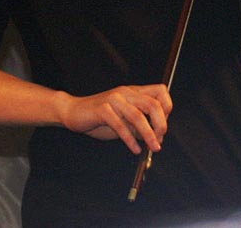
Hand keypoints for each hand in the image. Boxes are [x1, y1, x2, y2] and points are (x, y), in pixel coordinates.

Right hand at [57, 84, 172, 154]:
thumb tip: (156, 137)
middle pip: (153, 104)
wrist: (73, 112)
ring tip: (153, 147)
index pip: (160, 91)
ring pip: (138, 116)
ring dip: (148, 134)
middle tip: (160, 139)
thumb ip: (139, 125)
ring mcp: (114, 100)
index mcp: (134, 92)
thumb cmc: (100, 118)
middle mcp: (126, 93)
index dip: (167, 108)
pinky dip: (130, 140)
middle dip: (161, 124)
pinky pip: (120, 125)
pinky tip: (135, 149)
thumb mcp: (124, 120)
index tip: (163, 126)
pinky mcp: (102, 110)